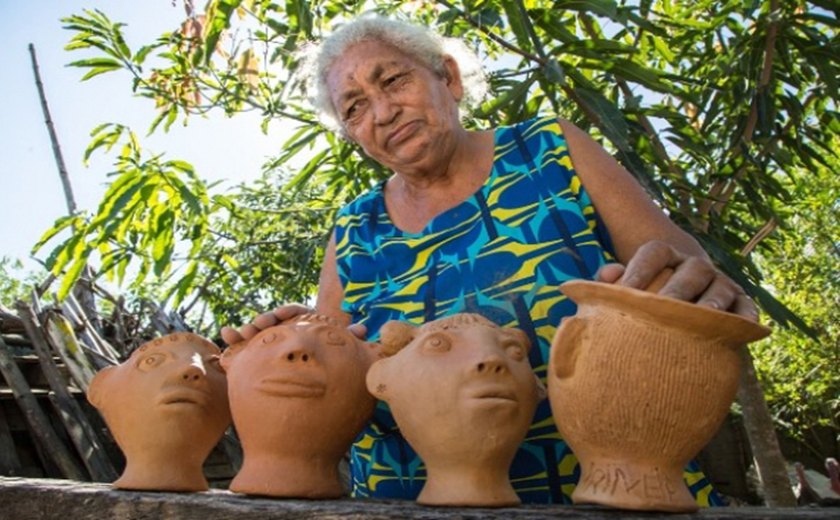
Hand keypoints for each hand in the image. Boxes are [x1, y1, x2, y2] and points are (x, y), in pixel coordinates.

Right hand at [219, 304, 369, 345]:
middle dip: (264, 320)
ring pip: (257, 330)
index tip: (279, 315)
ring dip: (247, 330)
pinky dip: (234, 338)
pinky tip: (224, 333)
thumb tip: (363, 330)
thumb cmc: (330, 359)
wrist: (318, 379)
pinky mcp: (260, 352)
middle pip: (273, 319)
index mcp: (305, 322)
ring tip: (238, 333)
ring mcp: (272, 340)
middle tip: (257, 326)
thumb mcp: (338, 348)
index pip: (295, 310)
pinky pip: (245, 344)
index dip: (286, 311)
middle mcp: (287, 328)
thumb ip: (349, 338)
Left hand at [595, 240, 758, 320]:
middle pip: (691, 269)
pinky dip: (746, 316)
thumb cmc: (645, 298)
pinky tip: (741, 327)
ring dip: (714, 300)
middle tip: (664, 307)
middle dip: (678, 288)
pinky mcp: (739, 302)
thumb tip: (606, 275)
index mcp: (665, 256)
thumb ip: (613, 281)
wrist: (683, 303)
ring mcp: (720, 282)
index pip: (654, 252)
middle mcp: (694, 265)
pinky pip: (746, 306)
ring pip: (720, 286)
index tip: (626, 291)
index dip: (640, 269)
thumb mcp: (628, 287)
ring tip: (706, 316)